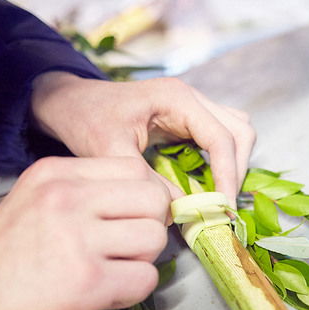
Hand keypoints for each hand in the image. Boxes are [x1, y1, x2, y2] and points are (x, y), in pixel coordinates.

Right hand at [0, 156, 170, 309]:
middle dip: (151, 227)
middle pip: (155, 198)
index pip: (136, 167)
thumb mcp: (33, 204)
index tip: (128, 221)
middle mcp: (68, 198)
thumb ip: (83, 195)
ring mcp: (78, 239)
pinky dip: (132, 293)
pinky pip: (146, 280)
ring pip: (156, 238)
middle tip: (126, 250)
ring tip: (111, 274)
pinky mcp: (87, 282)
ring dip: (143, 261)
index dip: (143, 198)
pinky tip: (102, 296)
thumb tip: (142, 203)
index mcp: (55, 173)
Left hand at [30, 72, 255, 203]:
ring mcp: (191, 107)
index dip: (228, 175)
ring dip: (235, 163)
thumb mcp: (110, 152)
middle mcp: (191, 98)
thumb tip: (180, 211)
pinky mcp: (187, 120)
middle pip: (240, 131)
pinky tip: (207, 186)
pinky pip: (219, 139)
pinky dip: (222, 162)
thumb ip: (147, 181)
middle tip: (224, 204)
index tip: (222, 207)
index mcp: (176, 98)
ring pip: (236, 132)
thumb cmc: (85, 120)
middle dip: (237, 169)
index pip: (222, 138)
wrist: (69, 104)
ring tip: (219, 196)